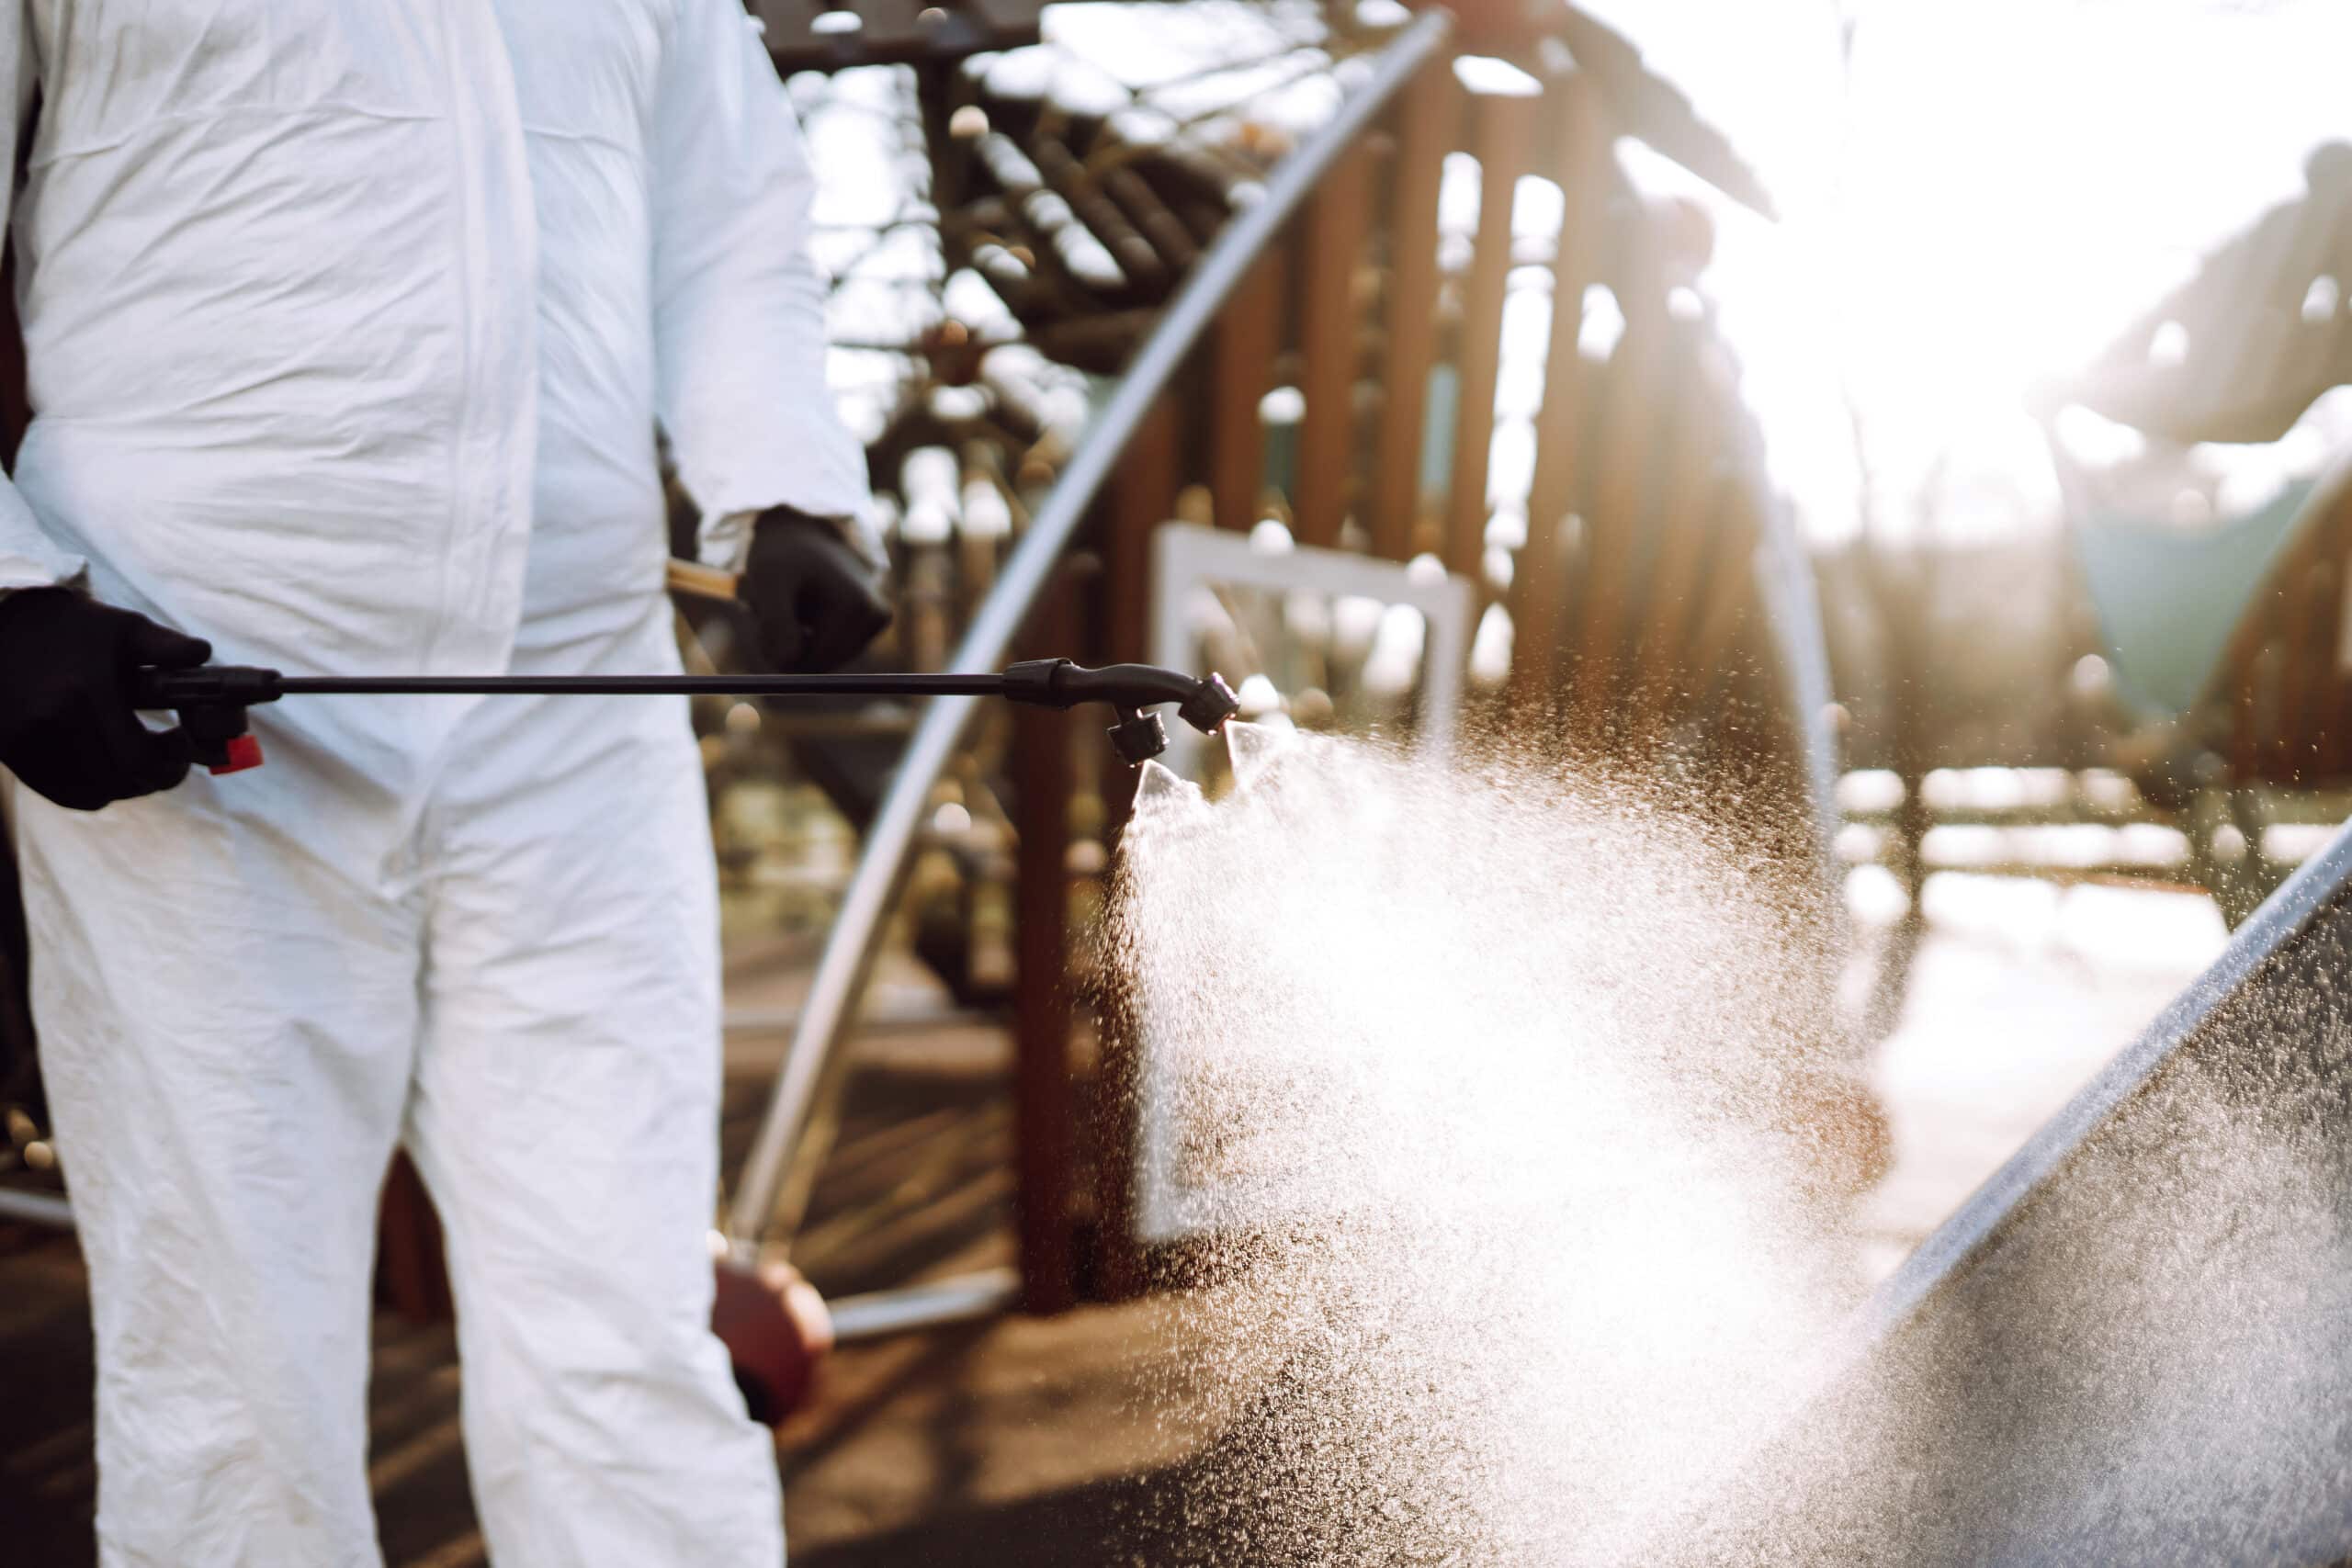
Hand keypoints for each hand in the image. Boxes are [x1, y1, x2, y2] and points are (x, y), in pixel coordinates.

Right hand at [0, 589, 211, 810]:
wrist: (2, 629)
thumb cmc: (73, 628)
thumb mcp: (121, 627)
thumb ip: (165, 645)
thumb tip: (204, 653)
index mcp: (86, 689)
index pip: (139, 757)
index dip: (173, 761)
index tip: (183, 745)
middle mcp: (52, 721)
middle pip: (122, 781)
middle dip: (157, 774)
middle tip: (170, 758)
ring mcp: (27, 742)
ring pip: (98, 794)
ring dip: (129, 783)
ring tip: (140, 758)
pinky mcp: (13, 754)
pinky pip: (69, 795)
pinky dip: (97, 790)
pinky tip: (108, 764)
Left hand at [738, 508, 890, 672]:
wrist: (801, 535)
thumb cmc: (782, 556)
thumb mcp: (769, 582)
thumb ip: (776, 623)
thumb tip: (787, 664)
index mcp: (858, 606)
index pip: (815, 663)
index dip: (781, 654)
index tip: (763, 624)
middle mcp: (877, 616)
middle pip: (822, 665)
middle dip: (792, 647)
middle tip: (771, 614)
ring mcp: (877, 622)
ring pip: (825, 660)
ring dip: (800, 642)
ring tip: (792, 605)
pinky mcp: (872, 625)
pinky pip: (832, 651)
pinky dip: (812, 637)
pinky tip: (808, 607)